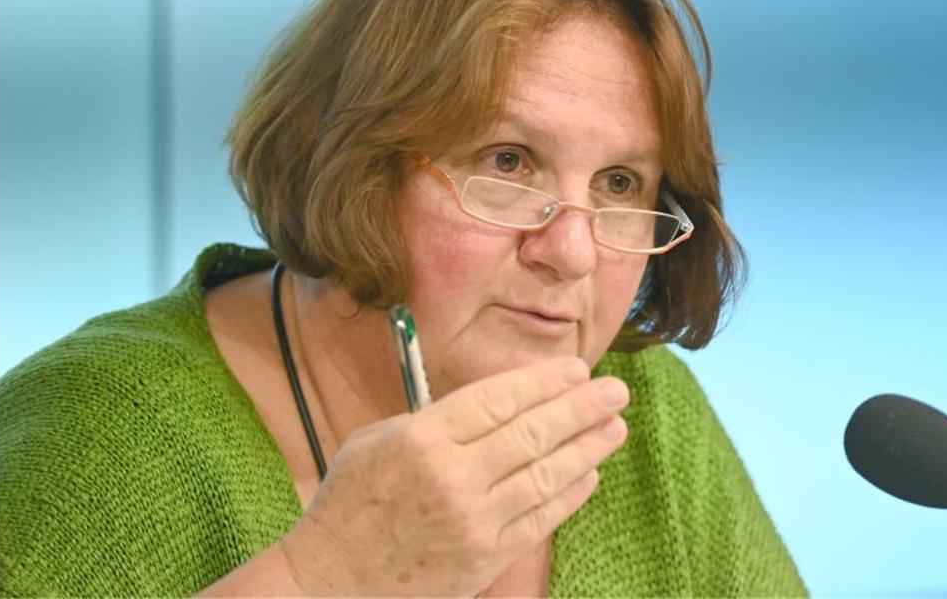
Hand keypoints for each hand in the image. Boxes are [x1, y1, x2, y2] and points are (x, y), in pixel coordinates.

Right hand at [278, 356, 628, 595]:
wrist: (331, 583)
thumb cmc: (349, 505)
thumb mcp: (376, 441)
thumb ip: (434, 420)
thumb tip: (493, 402)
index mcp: (421, 439)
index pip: (498, 400)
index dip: (543, 382)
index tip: (576, 369)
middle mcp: (452, 478)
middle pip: (531, 434)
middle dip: (580, 409)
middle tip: (615, 391)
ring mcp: (472, 522)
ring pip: (544, 476)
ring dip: (586, 448)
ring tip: (615, 427)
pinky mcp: (484, 559)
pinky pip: (538, 520)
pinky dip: (568, 494)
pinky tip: (588, 472)